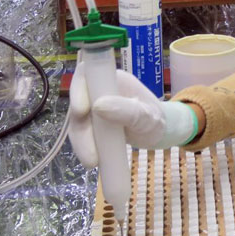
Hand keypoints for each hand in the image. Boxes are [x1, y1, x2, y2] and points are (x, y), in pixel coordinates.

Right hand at [68, 66, 198, 167]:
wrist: (157, 133)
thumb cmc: (155, 118)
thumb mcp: (146, 116)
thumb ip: (126, 110)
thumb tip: (98, 106)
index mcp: (114, 79)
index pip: (87, 74)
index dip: (78, 89)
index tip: (81, 110)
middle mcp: (99, 90)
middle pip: (78, 102)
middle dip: (81, 127)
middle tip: (89, 150)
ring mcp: (92, 107)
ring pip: (77, 122)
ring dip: (81, 142)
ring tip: (92, 161)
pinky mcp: (90, 124)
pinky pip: (81, 134)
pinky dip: (84, 147)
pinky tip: (92, 161)